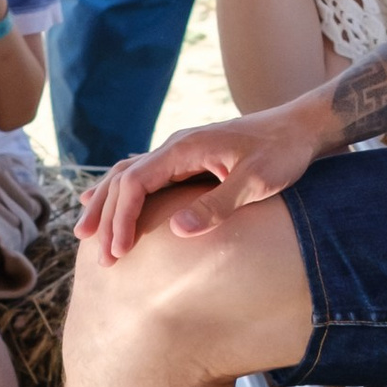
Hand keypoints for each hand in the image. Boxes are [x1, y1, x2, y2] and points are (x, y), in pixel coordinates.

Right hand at [80, 94, 341, 262]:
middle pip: (123, 180)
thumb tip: (177, 229)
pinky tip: (105, 203)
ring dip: (106, 204)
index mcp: (186, 149)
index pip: (136, 183)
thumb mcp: (256, 182)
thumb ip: (217, 204)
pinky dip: (121, 192)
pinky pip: (144, 175)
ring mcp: (180, 152)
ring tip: (86, 234)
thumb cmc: (283, 152)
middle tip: (101, 258)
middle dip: (107, 218)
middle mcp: (175, 147)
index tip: (118, 251)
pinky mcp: (188, 159)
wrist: (300, 127)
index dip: (122, 218)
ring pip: (128, 175)